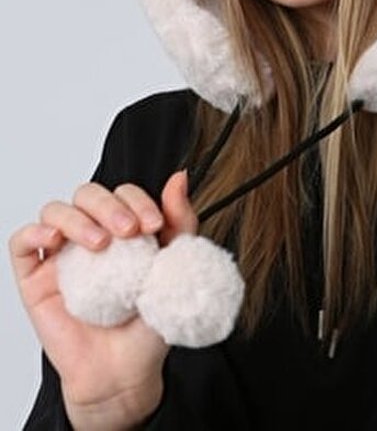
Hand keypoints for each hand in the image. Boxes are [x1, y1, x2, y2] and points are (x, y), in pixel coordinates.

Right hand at [9, 171, 196, 429]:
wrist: (124, 373)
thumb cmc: (148, 324)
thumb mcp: (173, 269)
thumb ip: (179, 222)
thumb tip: (180, 177)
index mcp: (121, 228)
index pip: (122, 193)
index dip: (137, 201)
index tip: (155, 225)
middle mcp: (89, 234)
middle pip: (88, 194)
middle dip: (110, 205)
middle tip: (129, 231)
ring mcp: (60, 254)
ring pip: (55, 210)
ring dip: (78, 219)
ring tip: (100, 244)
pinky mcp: (33, 278)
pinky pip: (21, 242)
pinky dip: (34, 231)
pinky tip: (54, 240)